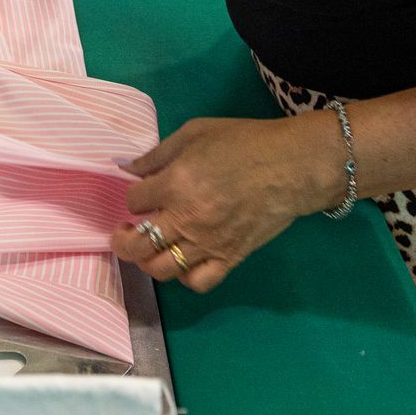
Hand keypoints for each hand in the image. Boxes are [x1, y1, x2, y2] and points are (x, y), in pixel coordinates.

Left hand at [112, 114, 343, 292]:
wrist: (292, 166)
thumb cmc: (244, 142)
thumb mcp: (195, 132)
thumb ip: (157, 154)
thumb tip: (127, 169)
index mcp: (175, 184)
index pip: (134, 201)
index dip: (131, 197)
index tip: (139, 194)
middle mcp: (186, 219)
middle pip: (137, 245)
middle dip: (123, 241)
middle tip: (125, 233)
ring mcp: (208, 243)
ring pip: (161, 269)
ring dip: (147, 262)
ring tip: (149, 250)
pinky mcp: (230, 258)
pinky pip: (198, 282)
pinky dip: (184, 277)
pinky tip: (183, 262)